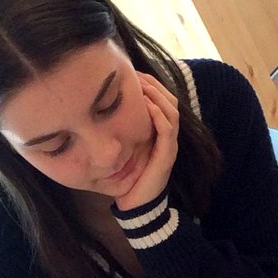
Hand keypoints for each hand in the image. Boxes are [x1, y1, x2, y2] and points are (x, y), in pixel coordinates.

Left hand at [115, 73, 180, 210]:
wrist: (136, 204)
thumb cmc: (128, 177)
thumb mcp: (124, 147)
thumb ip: (123, 129)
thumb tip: (106, 109)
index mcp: (160, 133)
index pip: (163, 100)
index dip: (151, 84)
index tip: (133, 73)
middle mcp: (168, 137)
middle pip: (170, 101)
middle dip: (154, 84)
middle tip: (136, 74)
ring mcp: (169, 146)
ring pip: (172, 111)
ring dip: (157, 96)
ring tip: (141, 85)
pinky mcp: (166, 155)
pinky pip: (168, 129)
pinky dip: (158, 115)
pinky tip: (147, 105)